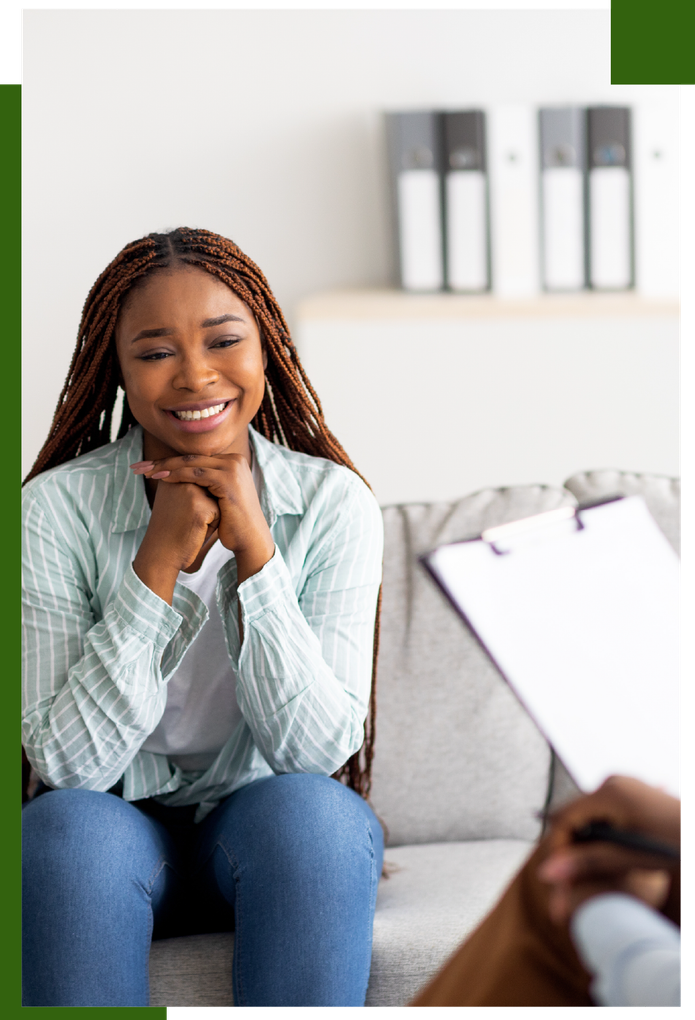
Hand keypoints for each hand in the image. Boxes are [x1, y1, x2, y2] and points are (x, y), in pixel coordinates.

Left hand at [131, 453, 273, 584]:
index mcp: (232, 461)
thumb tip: (179, 476)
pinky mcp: (228, 480)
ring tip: (145, 472)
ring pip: (191, 463)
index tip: (146, 467)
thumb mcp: (216, 497)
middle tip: (138, 466)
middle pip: (191, 457)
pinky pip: (196, 474)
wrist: (249, 539)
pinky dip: (177, 475)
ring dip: (165, 467)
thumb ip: (204, 483)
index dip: (169, 461)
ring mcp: (233, 468)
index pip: (194, 458)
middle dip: (162, 462)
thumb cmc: (231, 522)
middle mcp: (234, 460)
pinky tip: (160, 478)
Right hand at [132, 478, 220, 603]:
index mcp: (172, 473)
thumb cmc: (170, 529)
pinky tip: (194, 531)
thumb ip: (190, 484)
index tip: (177, 513)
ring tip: (189, 525)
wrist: (161, 554)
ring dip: (209, 515)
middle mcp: (180, 478)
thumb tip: (214, 477)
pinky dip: (211, 526)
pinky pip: (219, 513)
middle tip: (183, 520)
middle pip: (210, 489)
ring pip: (216, 500)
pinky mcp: (201, 507)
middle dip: (204, 507)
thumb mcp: (175, 498)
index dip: (194, 502)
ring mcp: (190, 492)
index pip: (201, 482)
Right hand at [538, 776, 679, 926]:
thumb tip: (547, 873)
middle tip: (568, 890)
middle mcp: (612, 781)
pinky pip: (601, 817)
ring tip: (586, 881)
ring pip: (587, 821)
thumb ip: (587, 863)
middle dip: (570, 853)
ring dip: (584, 849)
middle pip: (575, 820)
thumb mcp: (628, 857)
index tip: (558, 880)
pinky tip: (605, 861)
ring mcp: (621, 785)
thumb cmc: (675, 844)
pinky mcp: (629, 794)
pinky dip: (599, 841)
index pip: (566, 819)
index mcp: (611, 792)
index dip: (559, 851)